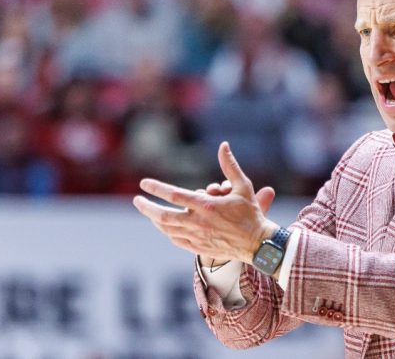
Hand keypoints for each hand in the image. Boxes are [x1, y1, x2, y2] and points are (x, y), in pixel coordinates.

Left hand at [133, 142, 278, 264]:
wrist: (257, 244)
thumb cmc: (251, 213)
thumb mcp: (242, 186)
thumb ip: (230, 165)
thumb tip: (223, 145)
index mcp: (206, 206)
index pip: (174, 195)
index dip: (156, 188)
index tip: (144, 183)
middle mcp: (198, 222)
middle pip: (163, 216)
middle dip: (147, 207)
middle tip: (137, 201)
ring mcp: (197, 237)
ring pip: (167, 229)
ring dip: (155, 220)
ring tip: (149, 212)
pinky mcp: (199, 248)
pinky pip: (176, 240)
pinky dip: (168, 232)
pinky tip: (165, 227)